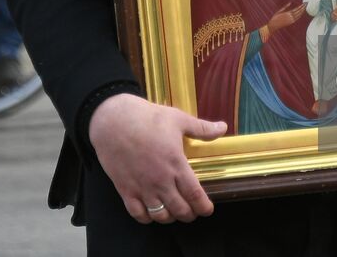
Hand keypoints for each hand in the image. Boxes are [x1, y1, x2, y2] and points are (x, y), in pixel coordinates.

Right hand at [88, 93, 225, 223]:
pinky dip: (147, 218)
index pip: (195, 195)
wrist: (113, 121)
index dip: (203, 207)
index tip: (207, 210)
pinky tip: (152, 213)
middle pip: (179, 209)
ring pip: (160, 215)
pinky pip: (138, 214)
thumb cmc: (147, 118)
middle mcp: (160, 181)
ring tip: (173, 212)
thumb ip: (201, 128)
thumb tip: (223, 128)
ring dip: (170, 218)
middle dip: (189, 214)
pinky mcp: (125, 190)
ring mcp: (142, 188)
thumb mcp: (178, 119)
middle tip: (192, 211)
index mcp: (176, 164)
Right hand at [265, 2, 306, 35]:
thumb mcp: (280, 11)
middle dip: (303, 8)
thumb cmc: (275, 18)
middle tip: (306, 4)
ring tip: (305, 7)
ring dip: (302, 11)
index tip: (304, 3)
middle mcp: (291, 17)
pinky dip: (300, 15)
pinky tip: (301, 12)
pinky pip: (297, 18)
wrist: (274, 25)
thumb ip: (285, 7)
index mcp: (288, 13)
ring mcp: (291, 20)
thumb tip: (290, 2)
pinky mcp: (291, 22)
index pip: (297, 9)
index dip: (301, 6)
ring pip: (299, 15)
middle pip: (299, 12)